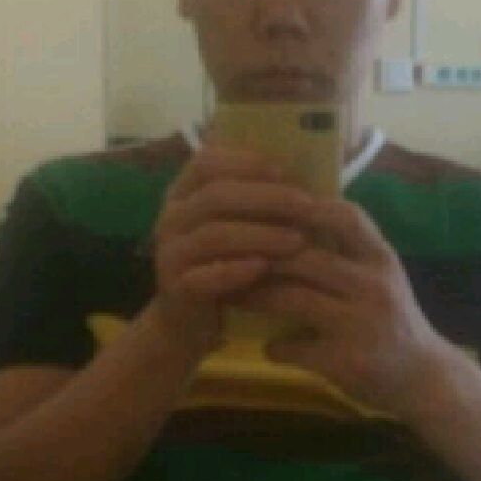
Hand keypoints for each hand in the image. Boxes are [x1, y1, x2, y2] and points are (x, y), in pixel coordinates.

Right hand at [148, 146, 317, 361]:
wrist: (190, 320)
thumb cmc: (226, 259)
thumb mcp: (237, 222)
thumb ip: (258, 197)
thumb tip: (310, 169)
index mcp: (184, 190)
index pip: (207, 161)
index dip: (245, 162)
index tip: (285, 171)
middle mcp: (171, 216)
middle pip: (216, 196)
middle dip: (267, 198)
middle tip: (307, 205)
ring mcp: (169, 252)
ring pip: (215, 235)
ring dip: (261, 235)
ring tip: (298, 241)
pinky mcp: (175, 288)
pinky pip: (206, 276)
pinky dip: (237, 270)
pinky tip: (264, 268)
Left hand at [233, 198, 448, 419]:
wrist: (425, 379)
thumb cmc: (393, 318)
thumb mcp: (380, 275)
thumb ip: (347, 250)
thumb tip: (289, 217)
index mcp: (381, 257)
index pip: (345, 217)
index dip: (304, 208)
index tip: (266, 205)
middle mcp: (374, 285)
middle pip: (306, 258)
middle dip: (262, 256)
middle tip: (227, 254)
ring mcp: (362, 324)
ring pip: (294, 299)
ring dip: (256, 297)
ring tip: (233, 295)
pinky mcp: (348, 362)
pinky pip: (296, 347)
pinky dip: (275, 346)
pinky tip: (267, 345)